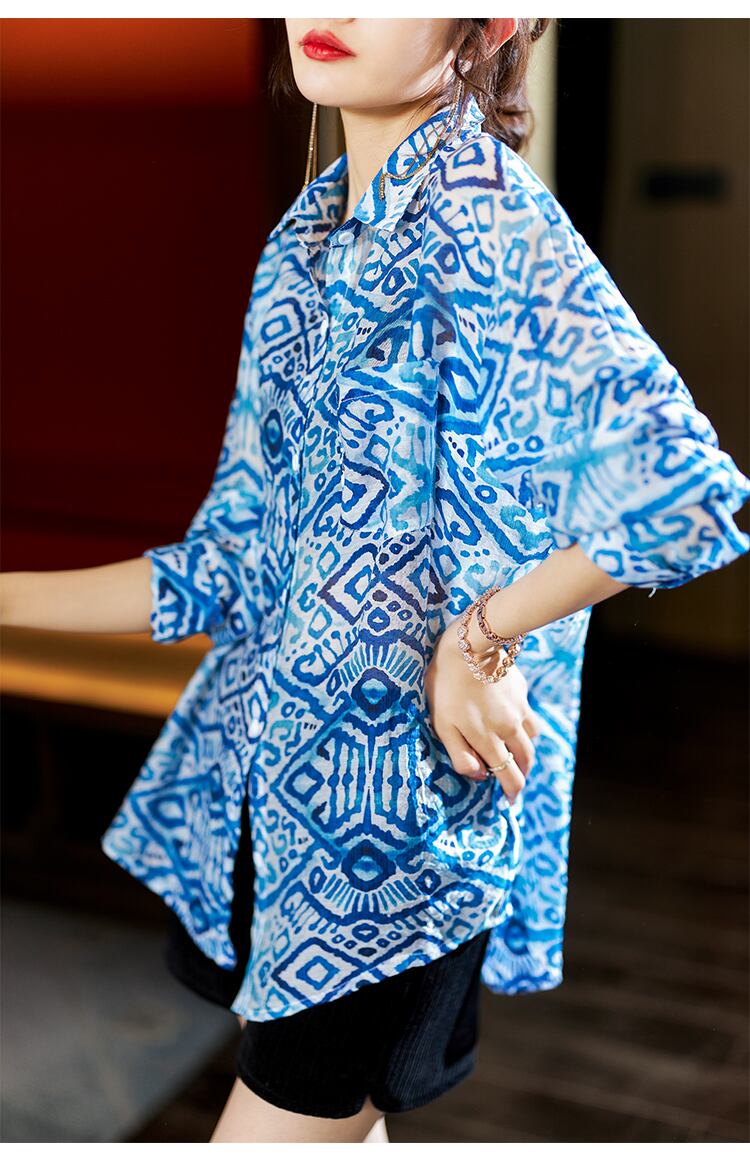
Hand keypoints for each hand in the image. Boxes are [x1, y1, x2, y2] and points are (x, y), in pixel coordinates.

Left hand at [423, 614, 541, 803]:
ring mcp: (519, 709)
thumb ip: (460, 754)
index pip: (510, 776)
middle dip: (522, 775)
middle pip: (526, 760)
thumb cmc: (447, 686)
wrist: (471, 645)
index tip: (511, 801)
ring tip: (517, 756)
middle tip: (515, 782)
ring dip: (526, 752)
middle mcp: (510, 729)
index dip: (512, 792)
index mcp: (489, 740)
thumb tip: (480, 775)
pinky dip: (526, 727)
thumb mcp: (443, 724)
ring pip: (531, 740)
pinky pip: (529, 716)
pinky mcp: (521, 692)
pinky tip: (514, 722)